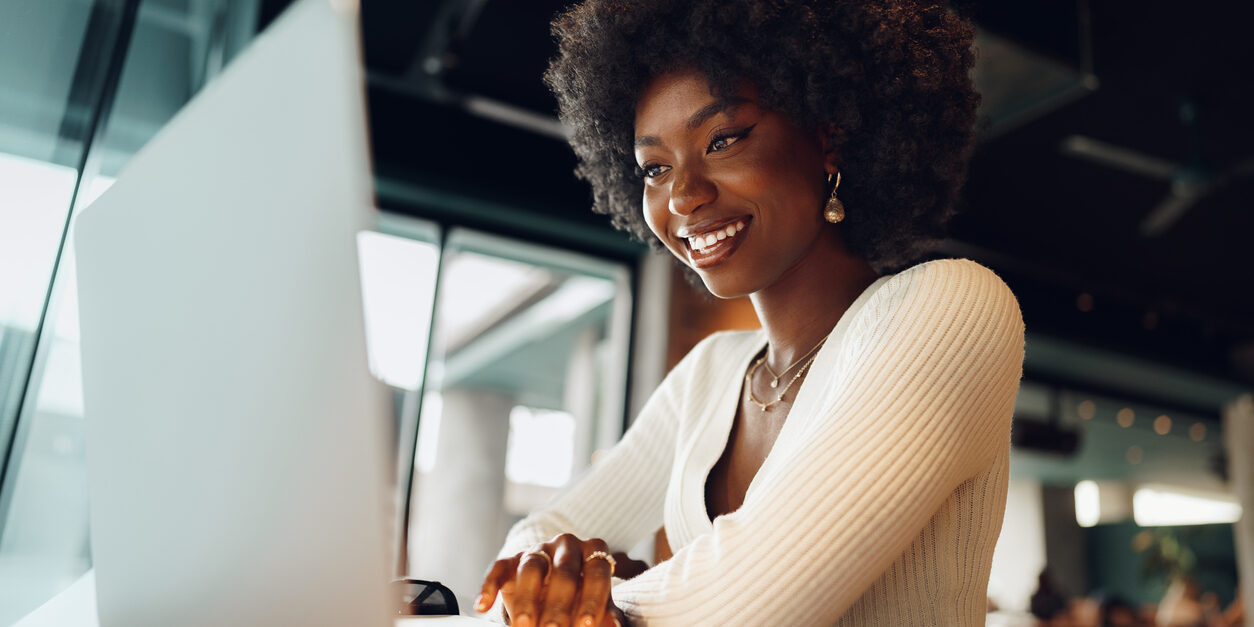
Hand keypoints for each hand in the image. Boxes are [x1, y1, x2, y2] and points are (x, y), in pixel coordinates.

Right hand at [477, 533, 629, 626]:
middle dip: (559, 604)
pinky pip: (498, 568)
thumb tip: (615, 626)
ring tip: (523, 626)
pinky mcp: (511, 559)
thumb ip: (605, 612)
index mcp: (593, 551)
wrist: (554, 583)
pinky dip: (489, 586)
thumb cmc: (582, 595)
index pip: (597, 569)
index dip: (593, 597)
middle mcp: (566, 545)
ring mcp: (537, 550)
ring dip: (526, 600)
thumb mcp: (596, 602)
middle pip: (564, 570)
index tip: (587, 624)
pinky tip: (483, 606)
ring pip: (531, 567)